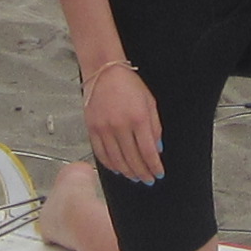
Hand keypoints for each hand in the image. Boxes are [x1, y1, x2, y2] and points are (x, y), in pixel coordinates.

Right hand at [82, 59, 164, 179]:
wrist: (104, 71)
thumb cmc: (128, 83)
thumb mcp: (150, 102)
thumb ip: (155, 127)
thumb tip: (157, 149)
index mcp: (138, 118)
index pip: (148, 152)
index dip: (154, 167)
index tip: (158, 174)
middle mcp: (120, 125)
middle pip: (133, 159)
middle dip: (143, 173)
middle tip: (148, 180)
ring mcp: (104, 128)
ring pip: (117, 160)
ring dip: (128, 172)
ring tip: (135, 177)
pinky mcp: (92, 129)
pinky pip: (101, 154)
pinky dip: (110, 165)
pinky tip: (118, 169)